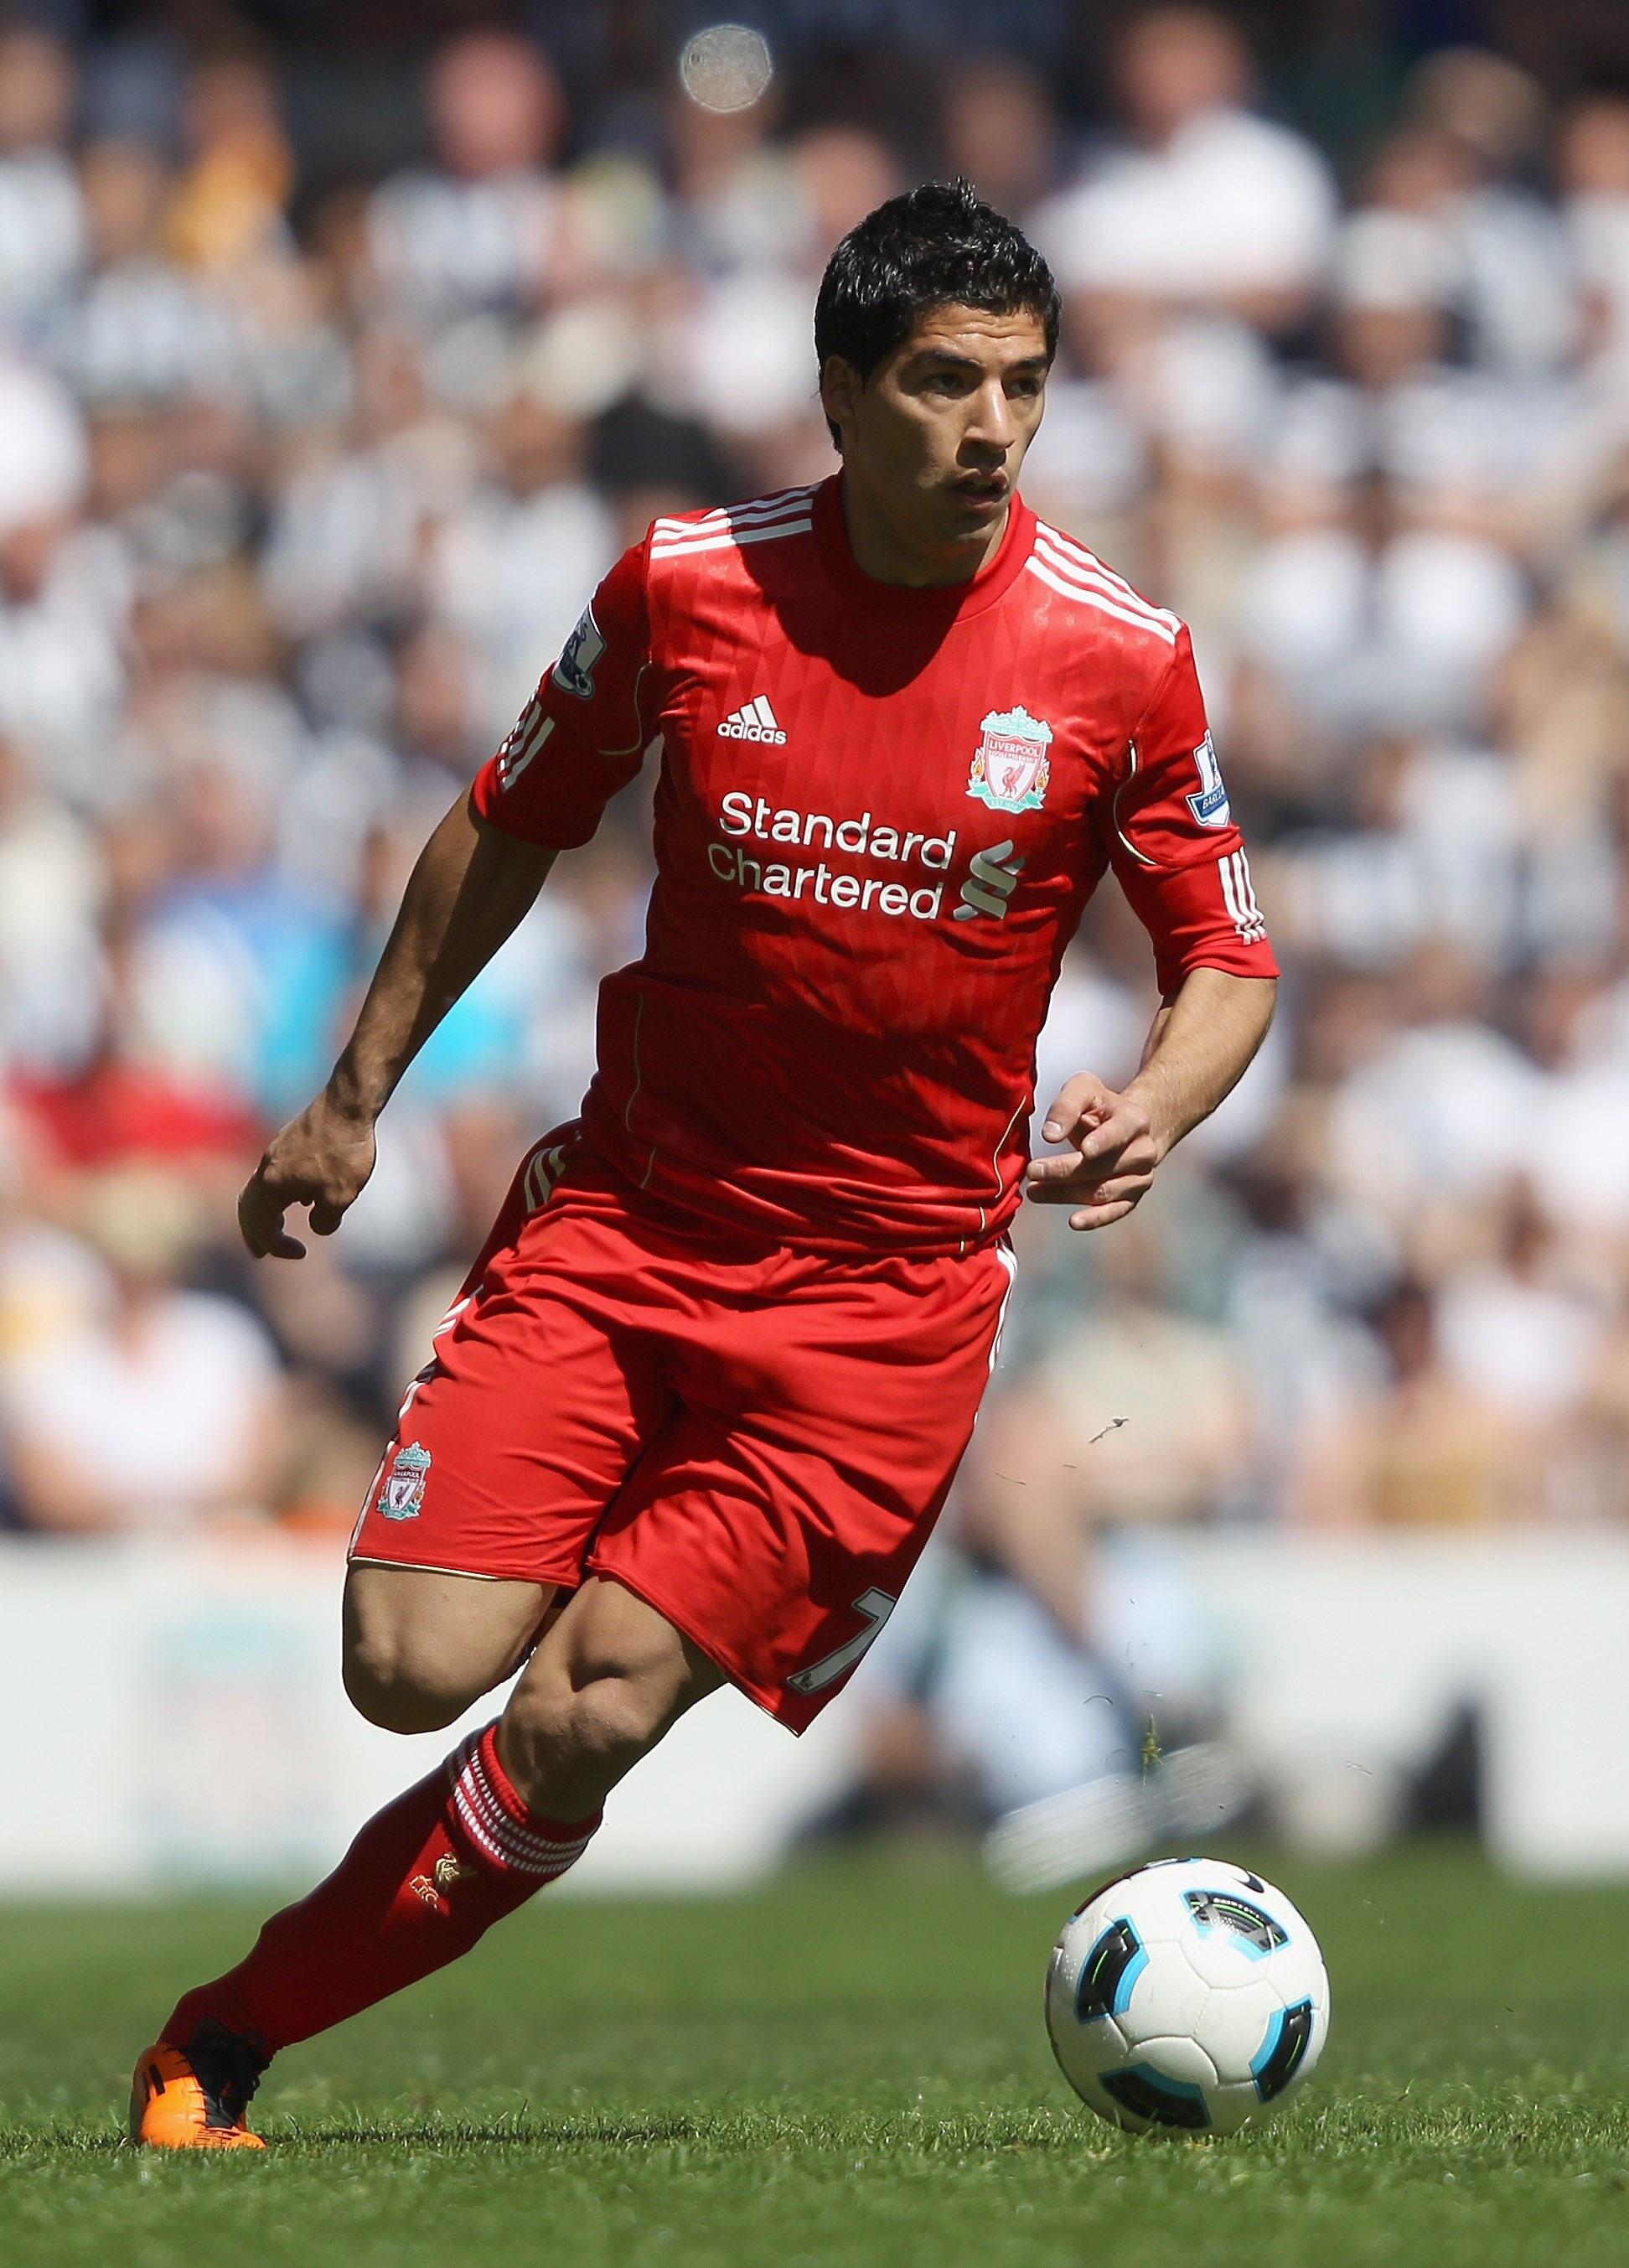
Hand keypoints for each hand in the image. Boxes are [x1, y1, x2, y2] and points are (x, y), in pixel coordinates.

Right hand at [238, 1093, 377, 1258]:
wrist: (348, 1104)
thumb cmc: (345, 1153)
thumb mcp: (340, 1196)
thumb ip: (324, 1220)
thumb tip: (318, 1226)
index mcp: (272, 1185)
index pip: (262, 1226)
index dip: (277, 1246)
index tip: (300, 1253)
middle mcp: (267, 1167)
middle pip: (248, 1208)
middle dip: (255, 1233)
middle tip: (260, 1252)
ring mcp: (276, 1152)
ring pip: (260, 1189)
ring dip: (266, 1212)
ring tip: (277, 1226)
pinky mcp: (290, 1141)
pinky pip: (274, 1174)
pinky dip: (278, 1193)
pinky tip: (303, 1196)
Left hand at [1023, 1072, 1164, 1231]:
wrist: (1125, 1129)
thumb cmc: (1098, 1105)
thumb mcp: (1082, 1089)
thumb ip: (1066, 1105)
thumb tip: (1050, 1135)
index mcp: (1135, 1120)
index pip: (1119, 1132)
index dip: (1103, 1141)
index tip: (1084, 1149)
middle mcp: (1144, 1151)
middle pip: (1102, 1166)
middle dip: (1064, 1170)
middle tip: (1032, 1171)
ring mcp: (1140, 1178)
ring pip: (1103, 1191)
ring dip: (1066, 1194)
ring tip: (1033, 1192)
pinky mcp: (1131, 1198)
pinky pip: (1115, 1211)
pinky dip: (1095, 1219)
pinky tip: (1073, 1222)